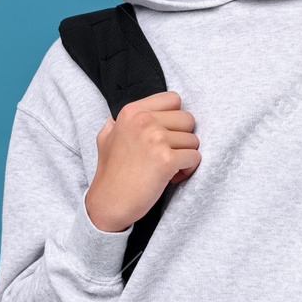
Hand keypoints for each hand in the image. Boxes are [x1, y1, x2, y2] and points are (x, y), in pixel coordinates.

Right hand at [85, 91, 199, 231]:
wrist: (108, 202)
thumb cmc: (110, 173)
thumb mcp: (107, 137)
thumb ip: (121, 122)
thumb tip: (132, 114)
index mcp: (132, 112)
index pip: (173, 99)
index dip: (174, 119)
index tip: (165, 135)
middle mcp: (144, 120)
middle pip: (187, 119)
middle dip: (182, 138)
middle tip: (167, 155)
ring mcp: (156, 139)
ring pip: (193, 140)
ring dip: (185, 156)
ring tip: (168, 168)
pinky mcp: (166, 160)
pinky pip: (195, 158)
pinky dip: (188, 169)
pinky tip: (172, 177)